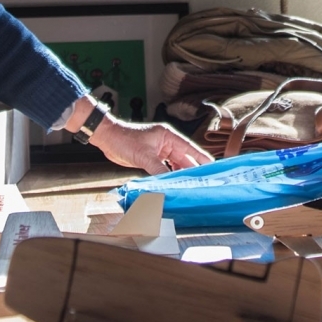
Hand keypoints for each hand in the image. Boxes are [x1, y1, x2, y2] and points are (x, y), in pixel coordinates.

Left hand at [90, 117, 213, 174]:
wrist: (108, 138)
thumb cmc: (124, 139)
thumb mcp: (143, 156)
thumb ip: (158, 169)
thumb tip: (168, 182)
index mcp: (168, 136)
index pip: (189, 148)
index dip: (202, 158)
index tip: (213, 167)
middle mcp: (166, 143)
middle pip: (184, 159)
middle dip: (192, 170)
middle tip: (202, 182)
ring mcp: (159, 151)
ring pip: (175, 165)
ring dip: (181, 174)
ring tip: (190, 185)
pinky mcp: (152, 158)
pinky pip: (165, 169)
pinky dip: (169, 176)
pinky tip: (173, 184)